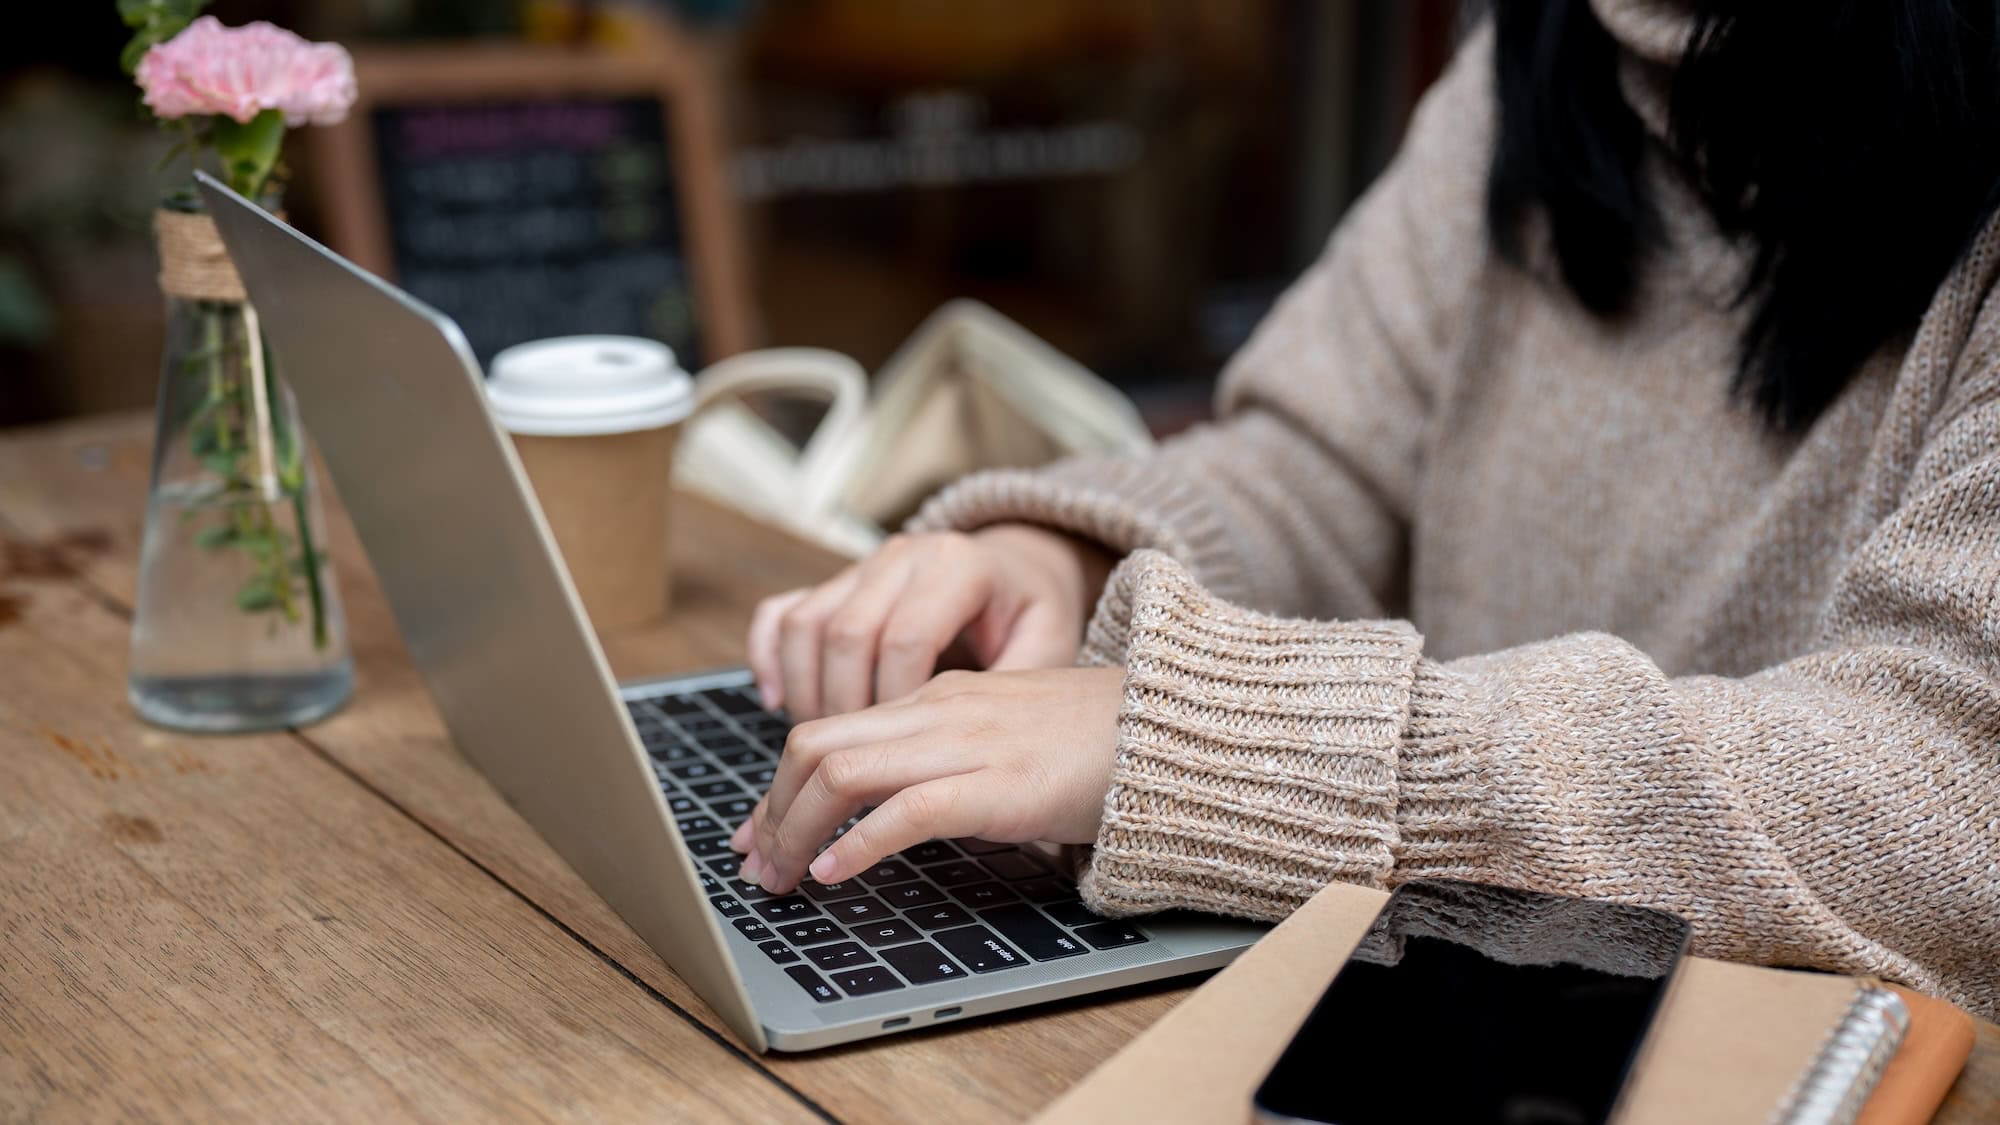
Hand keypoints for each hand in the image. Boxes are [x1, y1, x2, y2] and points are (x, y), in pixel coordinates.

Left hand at [729, 666, 1125, 893]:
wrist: (1171, 729)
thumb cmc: (1096, 743)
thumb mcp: (1004, 738)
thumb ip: (950, 761)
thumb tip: (897, 817)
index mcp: (936, 696)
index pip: (828, 730)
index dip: (778, 787)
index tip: (758, 832)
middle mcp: (939, 710)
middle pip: (814, 744)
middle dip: (770, 810)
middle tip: (755, 866)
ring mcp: (966, 743)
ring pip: (843, 770)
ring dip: (796, 830)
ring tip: (781, 878)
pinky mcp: (997, 785)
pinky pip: (905, 811)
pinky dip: (857, 845)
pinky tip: (834, 873)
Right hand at [747, 525, 1113, 721]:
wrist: (1016, 569)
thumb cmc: (1032, 617)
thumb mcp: (1047, 644)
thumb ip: (1015, 686)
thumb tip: (971, 748)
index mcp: (957, 567)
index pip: (906, 638)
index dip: (897, 702)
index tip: (903, 755)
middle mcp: (902, 557)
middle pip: (847, 634)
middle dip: (846, 707)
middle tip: (854, 768)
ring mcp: (861, 567)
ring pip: (806, 625)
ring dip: (806, 692)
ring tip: (825, 749)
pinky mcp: (834, 583)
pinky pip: (780, 613)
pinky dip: (768, 658)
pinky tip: (777, 705)